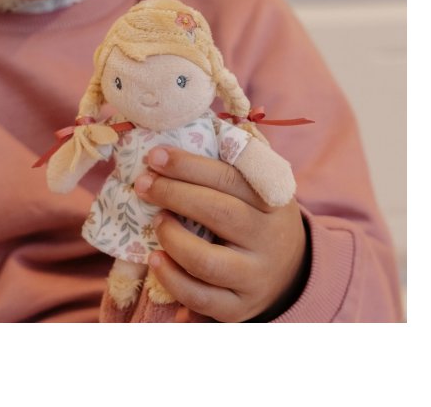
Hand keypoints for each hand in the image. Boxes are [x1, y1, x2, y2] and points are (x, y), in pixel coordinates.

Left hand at [134, 145, 308, 321]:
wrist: (288, 271)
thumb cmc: (257, 216)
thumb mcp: (257, 186)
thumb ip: (235, 158)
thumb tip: (198, 123)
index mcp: (272, 201)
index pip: (230, 178)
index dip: (189, 165)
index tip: (155, 155)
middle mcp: (268, 238)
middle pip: (220, 213)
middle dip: (175, 194)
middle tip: (143, 184)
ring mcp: (254, 276)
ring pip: (209, 262)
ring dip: (173, 239)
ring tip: (155, 222)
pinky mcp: (239, 308)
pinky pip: (201, 298)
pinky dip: (173, 279)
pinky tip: (155, 259)